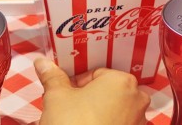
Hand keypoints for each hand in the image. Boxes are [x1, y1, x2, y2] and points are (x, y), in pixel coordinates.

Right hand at [34, 57, 149, 124]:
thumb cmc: (73, 124)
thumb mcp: (57, 97)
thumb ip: (53, 77)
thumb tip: (42, 62)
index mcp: (122, 81)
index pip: (96, 74)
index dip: (76, 83)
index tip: (65, 94)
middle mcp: (137, 99)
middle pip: (107, 91)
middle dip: (87, 98)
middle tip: (68, 108)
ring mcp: (138, 122)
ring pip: (114, 109)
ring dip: (97, 112)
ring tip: (76, 121)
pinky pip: (119, 124)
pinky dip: (107, 124)